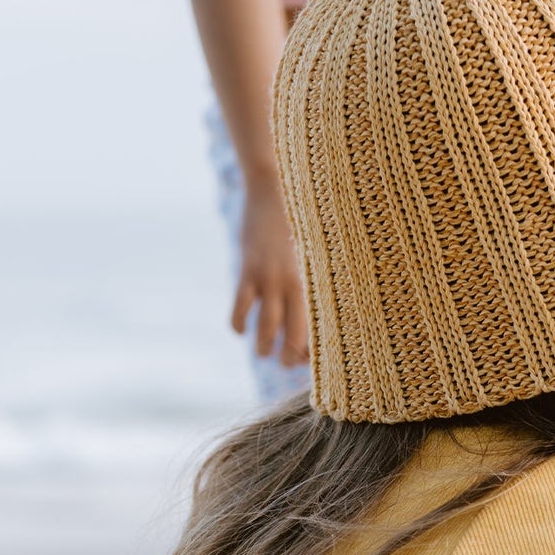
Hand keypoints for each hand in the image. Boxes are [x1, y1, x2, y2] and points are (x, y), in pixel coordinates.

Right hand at [231, 183, 309, 367]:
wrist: (273, 190)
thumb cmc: (298, 228)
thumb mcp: (312, 256)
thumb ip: (309, 284)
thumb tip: (308, 320)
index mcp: (314, 285)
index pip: (316, 330)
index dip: (310, 350)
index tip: (305, 356)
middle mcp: (295, 284)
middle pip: (294, 336)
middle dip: (289, 359)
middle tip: (284, 363)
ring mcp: (270, 278)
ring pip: (267, 327)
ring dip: (263, 347)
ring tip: (263, 353)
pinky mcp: (248, 269)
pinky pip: (241, 307)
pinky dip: (238, 324)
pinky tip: (239, 330)